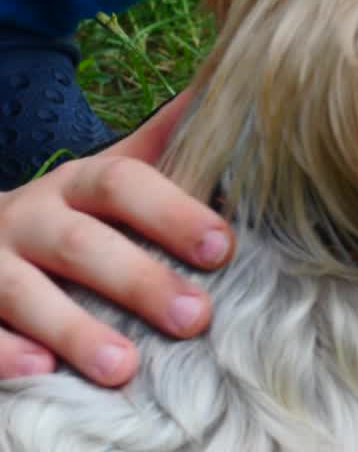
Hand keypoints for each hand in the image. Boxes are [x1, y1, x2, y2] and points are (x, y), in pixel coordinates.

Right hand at [0, 89, 233, 385]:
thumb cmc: (75, 214)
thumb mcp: (114, 176)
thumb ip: (170, 144)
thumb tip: (232, 88)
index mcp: (78, 184)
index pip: (123, 184)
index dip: (173, 213)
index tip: (223, 248)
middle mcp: (31, 218)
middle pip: (83, 245)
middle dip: (140, 280)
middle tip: (196, 317)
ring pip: (24, 293)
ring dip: (75, 329)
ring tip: (124, 367)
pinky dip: (4, 352)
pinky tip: (39, 372)